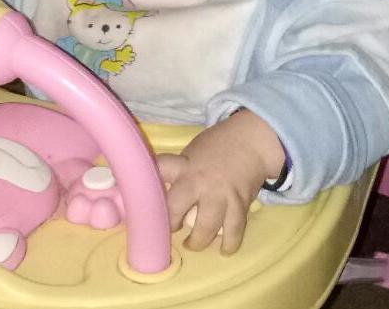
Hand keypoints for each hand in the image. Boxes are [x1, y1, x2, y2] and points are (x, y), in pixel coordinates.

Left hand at [157, 110, 283, 253]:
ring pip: (204, 229)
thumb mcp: (193, 151)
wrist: (252, 140)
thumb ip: (179, 171)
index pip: (158, 170)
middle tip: (172, 227)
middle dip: (170, 224)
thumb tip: (160, 190)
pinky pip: (233, 232)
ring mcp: (220, 194)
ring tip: (193, 243)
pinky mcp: (239, 204)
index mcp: (184, 165)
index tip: (137, 202)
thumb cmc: (218, 145)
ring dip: (197, 242)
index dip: (144, 185)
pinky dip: (229, 245)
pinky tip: (224, 249)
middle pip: (174, 210)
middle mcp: (199, 181)